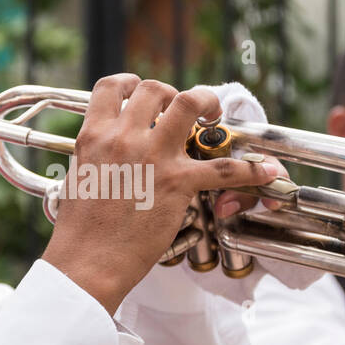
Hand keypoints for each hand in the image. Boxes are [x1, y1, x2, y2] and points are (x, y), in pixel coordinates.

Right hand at [42, 75, 282, 314]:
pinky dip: (250, 169)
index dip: (131, 83)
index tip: (142, 94)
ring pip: (189, 103)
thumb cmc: (80, 229)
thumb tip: (112, 152)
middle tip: (181, 111)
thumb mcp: (80, 176)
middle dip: (172, 94)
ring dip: (206, 102)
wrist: (87, 260)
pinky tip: (264, 171)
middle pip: (154, 88)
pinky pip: (224, 168)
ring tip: (212, 116)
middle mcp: (122, 138)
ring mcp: (152, 157)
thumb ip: (97, 155)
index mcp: (94, 135)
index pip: (112, 86)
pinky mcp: (177, 183)